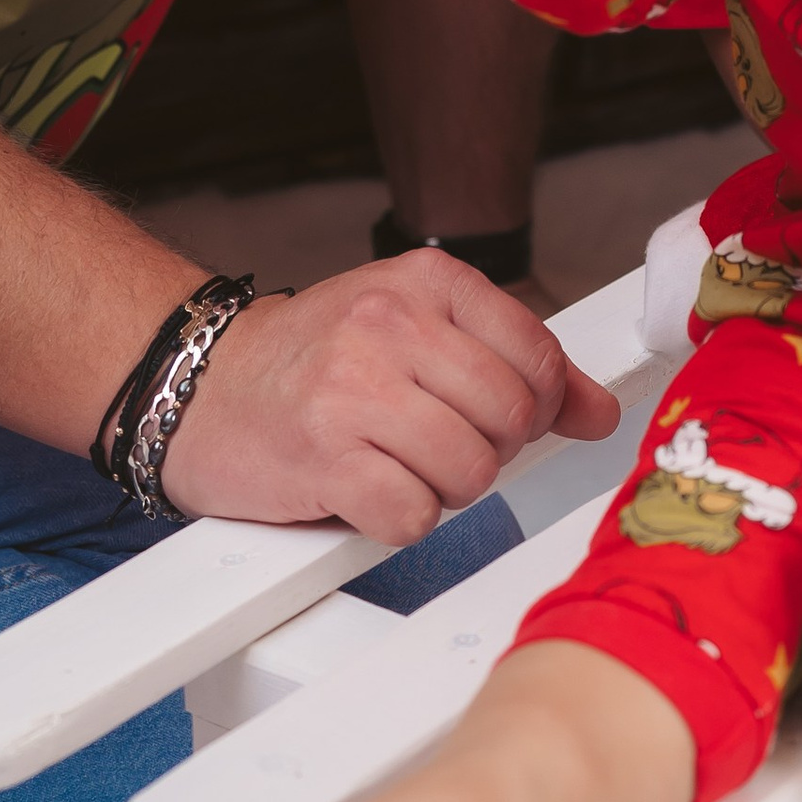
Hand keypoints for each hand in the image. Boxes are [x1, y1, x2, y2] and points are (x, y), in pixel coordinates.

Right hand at [160, 250, 622, 536]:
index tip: (502, 418)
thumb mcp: (418, 330)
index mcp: (426, 281)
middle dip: (489, 450)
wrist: (201, 387)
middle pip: (510, 418)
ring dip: (445, 489)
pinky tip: (367, 492)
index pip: (537, 354)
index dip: (535, 406)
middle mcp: (390, 324)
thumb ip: (514, 365)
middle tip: (439, 445)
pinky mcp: (324, 459)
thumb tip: (600, 410)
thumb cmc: (315, 361)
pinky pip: (415, 515)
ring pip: (472, 470)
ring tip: (398, 465)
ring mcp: (354, 391)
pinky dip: (401, 520)